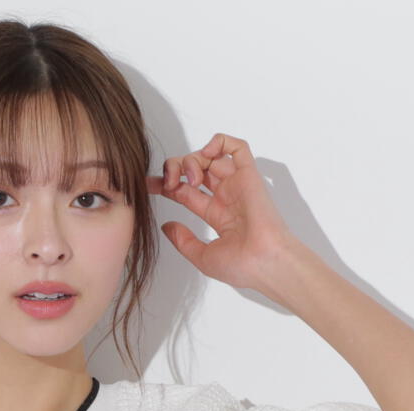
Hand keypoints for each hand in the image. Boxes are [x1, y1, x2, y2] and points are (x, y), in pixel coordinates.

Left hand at [146, 132, 296, 291]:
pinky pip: (236, 147)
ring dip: (193, 159)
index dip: (166, 185)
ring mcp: (237, 184)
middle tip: (169, 182)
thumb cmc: (242, 266)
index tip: (149, 185)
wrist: (264, 262)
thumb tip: (167, 226)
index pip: (186, 192)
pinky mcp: (249, 175)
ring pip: (210, 156)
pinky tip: (207, 154)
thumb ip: (183, 241)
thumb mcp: (203, 257)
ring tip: (192, 178)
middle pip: (195, 170)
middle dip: (175, 169)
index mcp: (217, 215)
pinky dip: (219, 142)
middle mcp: (226, 196)